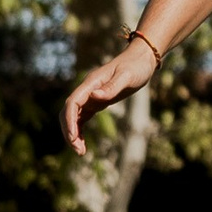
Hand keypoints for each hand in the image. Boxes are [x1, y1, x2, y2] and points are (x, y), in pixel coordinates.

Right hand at [60, 35, 156, 157]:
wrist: (142, 60)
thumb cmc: (136, 66)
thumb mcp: (127, 76)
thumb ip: (111, 87)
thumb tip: (94, 97)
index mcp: (91, 83)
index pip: (73, 103)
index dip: (70, 121)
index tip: (73, 137)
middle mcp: (87, 90)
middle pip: (69, 112)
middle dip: (69, 131)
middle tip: (78, 150)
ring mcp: (91, 96)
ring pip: (74, 117)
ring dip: (73, 134)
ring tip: (81, 152)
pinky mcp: (97, 102)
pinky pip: (83, 118)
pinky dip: (80, 130)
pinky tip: (83, 144)